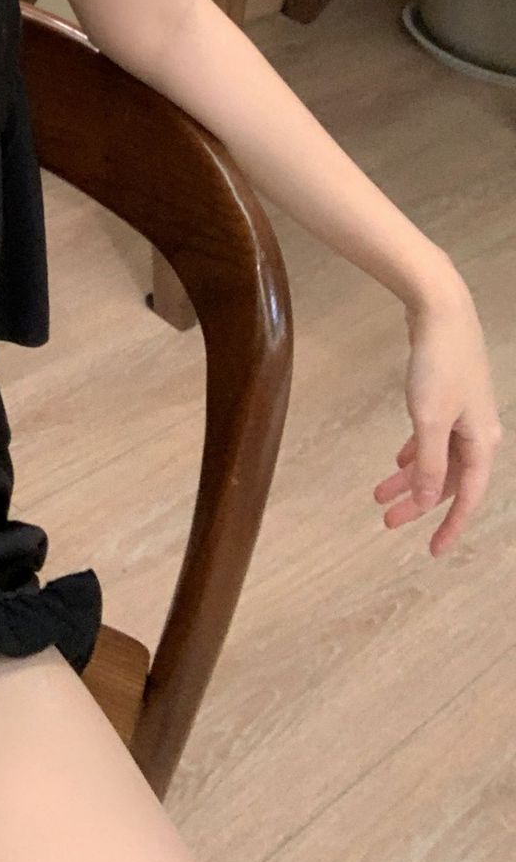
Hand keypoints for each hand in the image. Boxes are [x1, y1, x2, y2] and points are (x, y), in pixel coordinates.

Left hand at [375, 275, 502, 557]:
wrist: (441, 310)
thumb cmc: (439, 364)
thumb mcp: (430, 419)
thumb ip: (428, 463)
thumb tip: (427, 500)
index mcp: (481, 442)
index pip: (467, 496)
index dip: (450, 525)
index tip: (433, 551)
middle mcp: (477, 432)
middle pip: (448, 480)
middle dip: (418, 503)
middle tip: (387, 522)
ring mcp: (463, 413)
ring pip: (436, 458)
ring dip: (410, 477)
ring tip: (379, 495)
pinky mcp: (447, 396)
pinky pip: (432, 438)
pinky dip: (415, 451)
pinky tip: (397, 460)